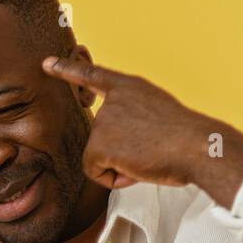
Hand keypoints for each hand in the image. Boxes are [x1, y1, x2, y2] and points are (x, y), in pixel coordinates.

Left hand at [41, 55, 242, 206]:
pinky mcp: (99, 142)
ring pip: (98, 158)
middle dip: (120, 155)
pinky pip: (95, 172)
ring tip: (147, 160)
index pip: (94, 75)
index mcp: (131, 88)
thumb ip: (136, 123)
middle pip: (100, 139)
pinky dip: (113, 179)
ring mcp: (105, 119)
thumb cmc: (189, 140)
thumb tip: (124, 150)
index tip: (46, 63)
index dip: (68, 69)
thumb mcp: (160, 118)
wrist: (197, 146)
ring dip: (120, 168)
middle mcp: (114, 100)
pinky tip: (136, 170)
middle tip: (150, 153)